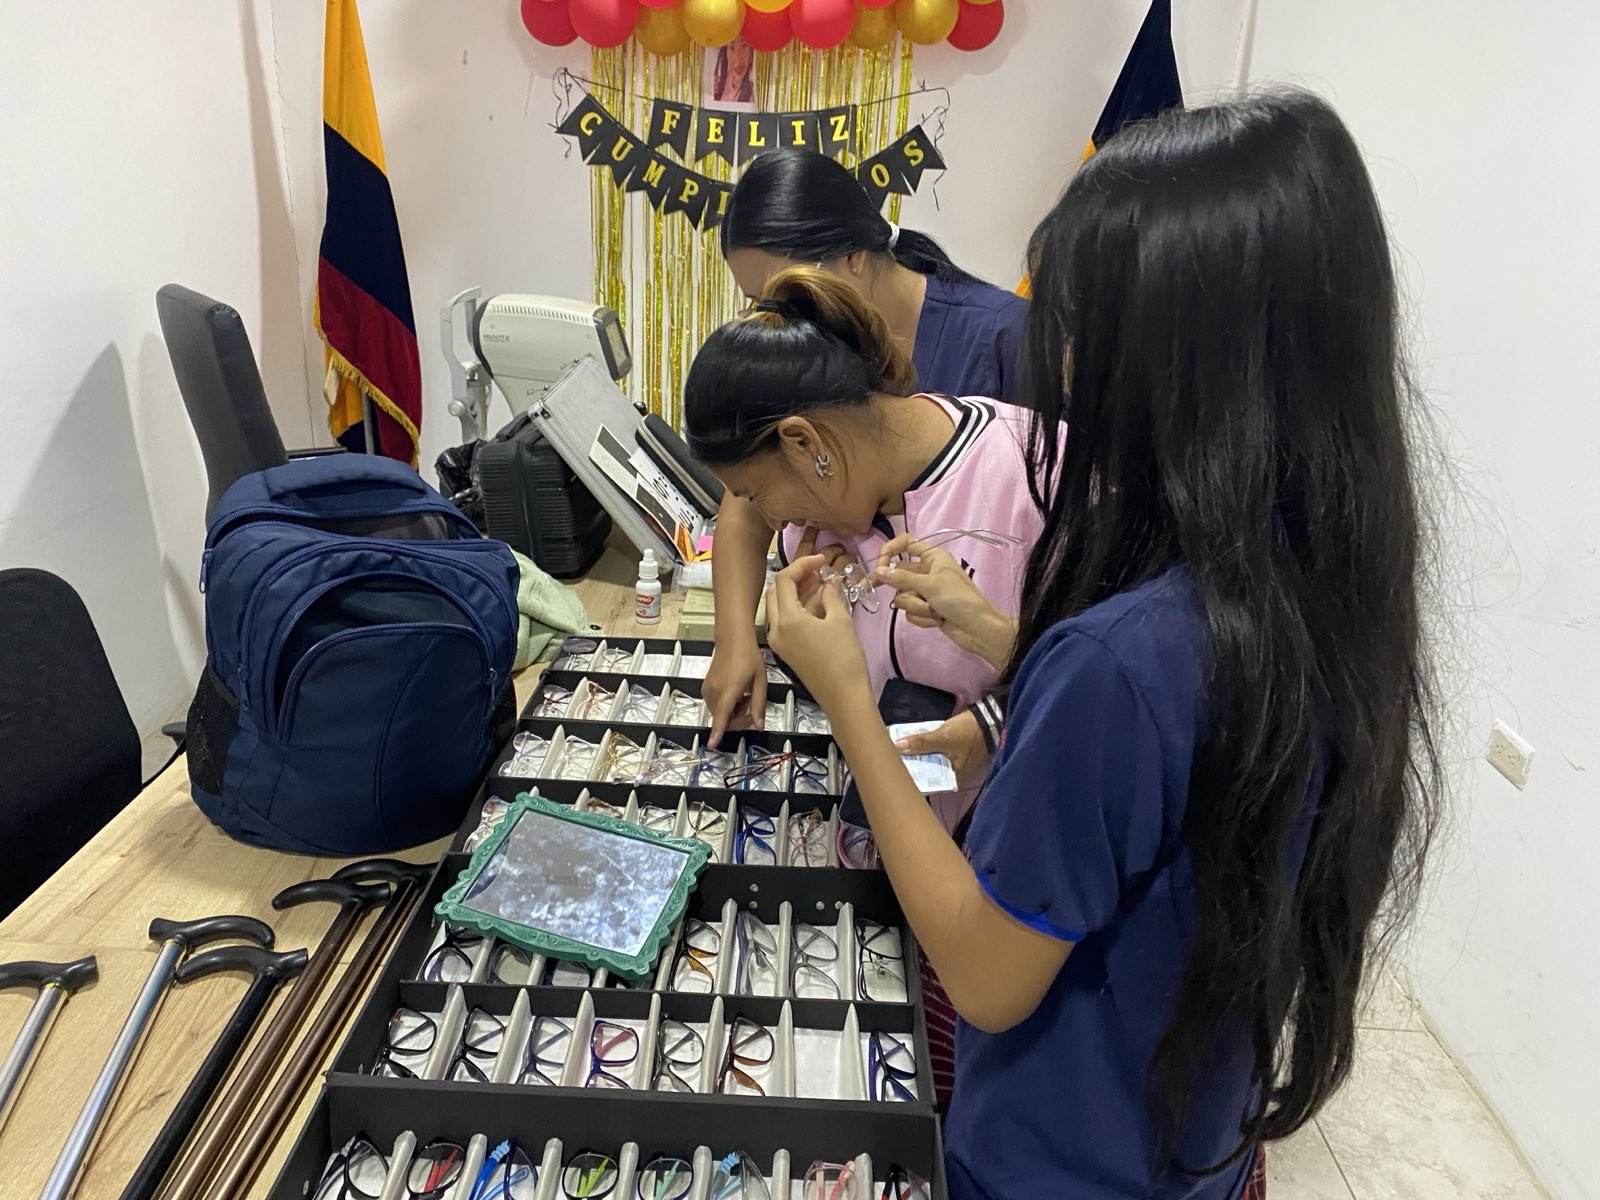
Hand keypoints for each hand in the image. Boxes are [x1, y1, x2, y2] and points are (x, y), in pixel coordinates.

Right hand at [703, 636, 766, 748]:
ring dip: (733, 712)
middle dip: (739, 720)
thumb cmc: (748, 657)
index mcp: (729, 691)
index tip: (712, 745)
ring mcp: (708, 690)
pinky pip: (716, 705)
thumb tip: (758, 726)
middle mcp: (714, 692)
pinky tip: (736, 694)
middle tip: (753, 708)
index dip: (717, 732)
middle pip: (724, 719)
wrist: (732, 639)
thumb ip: (759, 705)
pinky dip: (727, 705)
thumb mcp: (760, 681)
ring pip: (720, 713)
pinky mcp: (706, 688)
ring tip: (745, 696)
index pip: (721, 716)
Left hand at [766, 555, 871, 713]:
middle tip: (817, 571)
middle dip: (795, 578)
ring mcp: (779, 642)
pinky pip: (785, 622)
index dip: (802, 565)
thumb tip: (828, 583)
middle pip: (776, 592)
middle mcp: (776, 629)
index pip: (784, 580)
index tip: (820, 560)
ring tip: (820, 584)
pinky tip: (818, 603)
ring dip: (796, 593)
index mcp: (786, 619)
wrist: (843, 697)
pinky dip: (798, 609)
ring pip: (779, 607)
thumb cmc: (844, 659)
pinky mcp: (787, 651)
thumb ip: (830, 596)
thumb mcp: (840, 621)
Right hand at [874, 535, 1017, 671]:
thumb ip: (901, 578)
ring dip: (916, 606)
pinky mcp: (925, 609)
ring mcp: (925, 591)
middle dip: (900, 588)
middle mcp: (927, 571)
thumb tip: (878, 570)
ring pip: (903, 596)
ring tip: (933, 611)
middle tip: (869, 586)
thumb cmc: (959, 599)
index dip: (890, 550)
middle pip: (899, 574)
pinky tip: (937, 620)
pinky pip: (910, 611)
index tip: (879, 563)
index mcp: (932, 557)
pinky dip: (921, 617)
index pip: (905, 543)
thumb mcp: (930, 585)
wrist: (978, 629)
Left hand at [893, 710, 991, 789]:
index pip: (928, 783)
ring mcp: (950, 762)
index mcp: (953, 779)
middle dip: (912, 765)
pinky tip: (910, 745)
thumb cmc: (969, 732)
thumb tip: (898, 747)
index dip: (912, 777)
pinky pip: (932, 752)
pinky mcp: (949, 751)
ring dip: (916, 755)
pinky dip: (923, 748)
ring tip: (897, 753)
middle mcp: (952, 774)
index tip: (895, 772)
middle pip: (926, 771)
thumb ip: (922, 743)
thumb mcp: (944, 737)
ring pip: (928, 761)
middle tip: (892, 760)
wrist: (988, 717)